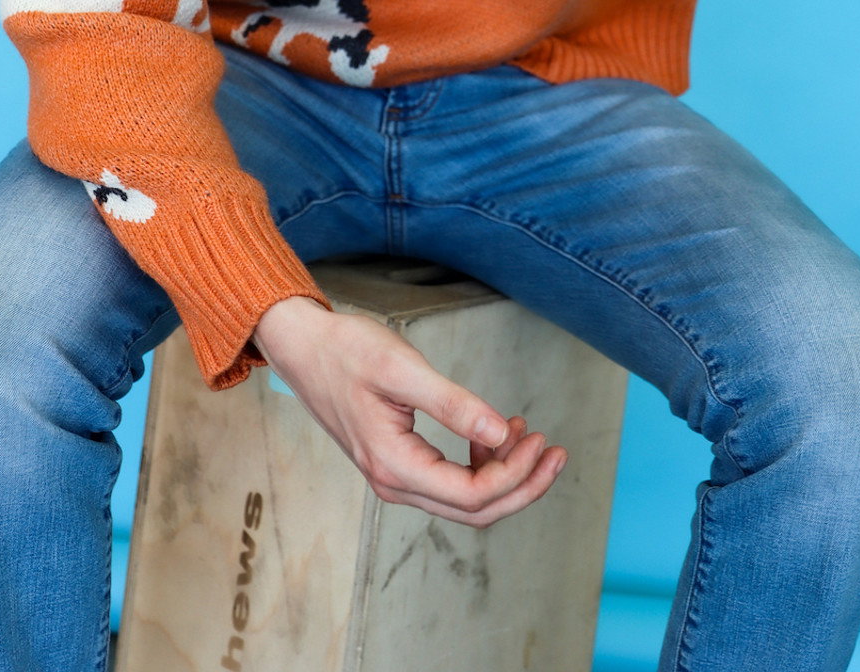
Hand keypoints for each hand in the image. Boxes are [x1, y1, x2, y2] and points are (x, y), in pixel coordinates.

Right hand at [254, 295, 566, 526]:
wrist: (304, 348)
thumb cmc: (347, 351)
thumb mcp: (402, 369)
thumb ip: (452, 403)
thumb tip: (500, 431)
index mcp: (395, 466)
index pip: (471, 495)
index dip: (515, 475)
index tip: (540, 438)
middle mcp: (394, 483)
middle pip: (474, 510)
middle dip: (522, 485)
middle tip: (555, 450)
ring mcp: (395, 477)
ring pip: (465, 499)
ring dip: (504, 474)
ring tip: (529, 432)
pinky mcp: (399, 463)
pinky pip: (450, 480)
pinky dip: (481, 462)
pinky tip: (495, 431)